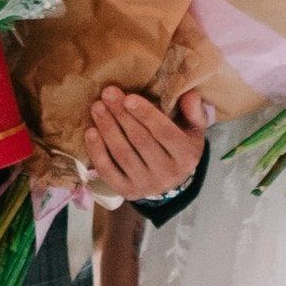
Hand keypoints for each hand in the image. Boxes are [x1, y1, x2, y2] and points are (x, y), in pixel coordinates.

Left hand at [84, 86, 211, 202]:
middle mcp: (168, 174)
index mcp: (187, 156)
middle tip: (108, 94)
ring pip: (123, 154)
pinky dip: (97, 152)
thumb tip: (189, 94)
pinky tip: (91, 132)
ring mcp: (146, 185)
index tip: (128, 97)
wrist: (171, 179)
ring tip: (97, 107)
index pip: (165, 133)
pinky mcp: (127, 191)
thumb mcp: (194, 127)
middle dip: (122, 115)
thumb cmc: (180, 144)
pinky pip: (108, 171)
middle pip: (140, 141)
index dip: (146, 115)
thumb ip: (194, 110)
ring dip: (107, 129)